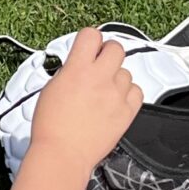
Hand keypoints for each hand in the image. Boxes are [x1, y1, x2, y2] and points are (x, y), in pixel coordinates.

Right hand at [26, 28, 144, 170]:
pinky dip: (128, 93)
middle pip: (116, 48)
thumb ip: (70, 70)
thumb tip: (80, 63)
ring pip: (126, 71)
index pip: (91, 35)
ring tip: (103, 91)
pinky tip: (115, 100)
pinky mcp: (127, 111)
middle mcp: (100, 78)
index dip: (90, 39)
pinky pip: (137, 91)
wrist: (63, 154)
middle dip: (107, 53)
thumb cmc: (51, 126)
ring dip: (116, 77)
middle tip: (100, 64)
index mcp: (77, 69)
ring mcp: (116, 94)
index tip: (89, 46)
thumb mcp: (52, 88)